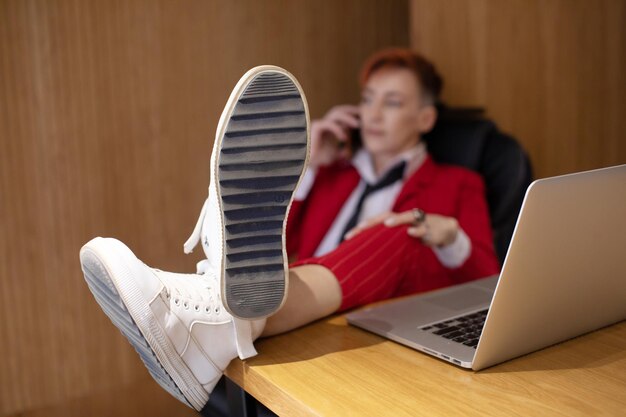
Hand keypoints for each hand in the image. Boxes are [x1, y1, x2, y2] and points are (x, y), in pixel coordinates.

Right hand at [309, 105, 359, 167]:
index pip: (342, 115)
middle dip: (352, 110)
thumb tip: (347, 153)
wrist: (305, 164)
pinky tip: (343, 138)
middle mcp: (324, 123)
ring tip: (357, 124)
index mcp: (330, 128)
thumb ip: (341, 152)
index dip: (353, 114)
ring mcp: (319, 124)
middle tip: (363, 114)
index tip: (364, 118)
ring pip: (335, 114)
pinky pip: (328, 124)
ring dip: (348, 118)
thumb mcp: (334, 155)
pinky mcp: (315, 128)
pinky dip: (338, 129)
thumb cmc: (318, 160)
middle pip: (339, 110)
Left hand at [344, 210, 459, 247]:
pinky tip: (411, 233)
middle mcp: (403, 218)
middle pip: (386, 216)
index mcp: (393, 221)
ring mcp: (417, 221)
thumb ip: (385, 245)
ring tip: (387, 223)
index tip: (347, 237)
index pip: (374, 222)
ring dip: (397, 220)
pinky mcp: (430, 228)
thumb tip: (365, 260)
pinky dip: (418, 231)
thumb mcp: (400, 240)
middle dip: (373, 222)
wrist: (443, 229)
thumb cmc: (416, 235)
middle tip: (360, 227)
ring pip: (407, 217)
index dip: (361, 229)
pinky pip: (423, 229)